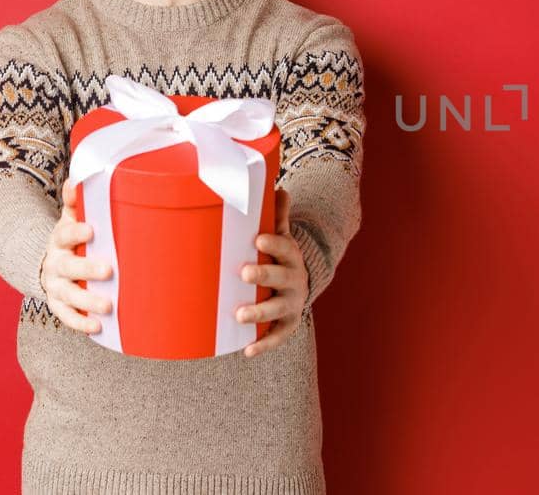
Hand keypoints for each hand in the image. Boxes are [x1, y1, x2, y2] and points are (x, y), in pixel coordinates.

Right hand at [41, 182, 113, 333]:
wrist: (48, 262)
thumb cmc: (73, 237)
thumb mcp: (71, 218)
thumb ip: (77, 201)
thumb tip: (78, 178)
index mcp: (60, 239)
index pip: (64, 234)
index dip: (76, 232)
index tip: (92, 230)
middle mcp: (55, 263)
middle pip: (68, 267)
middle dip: (87, 269)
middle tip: (109, 270)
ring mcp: (55, 286)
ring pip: (68, 295)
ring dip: (87, 301)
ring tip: (108, 306)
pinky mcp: (57, 304)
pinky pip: (66, 316)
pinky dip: (80, 323)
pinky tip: (97, 327)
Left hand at [236, 188, 307, 356]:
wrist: (298, 285)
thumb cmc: (278, 257)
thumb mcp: (281, 236)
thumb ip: (276, 216)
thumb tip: (276, 186)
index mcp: (291, 256)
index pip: (286, 247)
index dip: (274, 244)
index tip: (257, 239)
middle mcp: (295, 280)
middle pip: (282, 277)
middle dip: (264, 275)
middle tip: (243, 273)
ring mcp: (292, 303)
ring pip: (278, 308)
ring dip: (260, 312)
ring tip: (239, 315)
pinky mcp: (288, 324)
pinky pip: (277, 335)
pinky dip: (263, 344)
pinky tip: (247, 351)